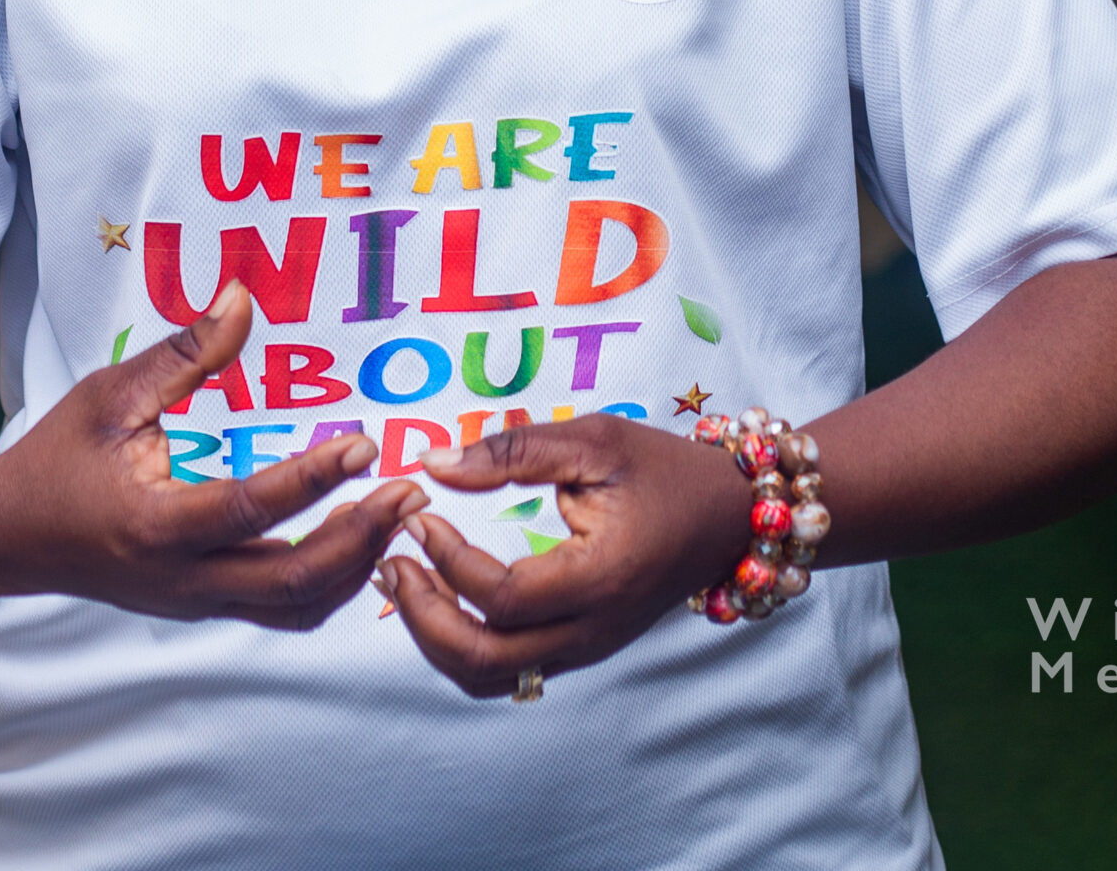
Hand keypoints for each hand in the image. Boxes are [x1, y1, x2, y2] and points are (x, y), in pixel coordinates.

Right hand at [0, 281, 421, 628]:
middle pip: (292, 582)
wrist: (6, 537)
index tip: (363, 443)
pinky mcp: (201, 605)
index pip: (250, 509)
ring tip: (395, 516)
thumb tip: (243, 298)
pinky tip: (355, 541)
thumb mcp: (111, 393)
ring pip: (293, 608)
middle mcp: (182, 580)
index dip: (312, 478)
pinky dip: (326, 583)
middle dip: (361, 539)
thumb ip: (183, 352)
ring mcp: (194, 602)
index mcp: (156, 525)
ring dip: (353, 566)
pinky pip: (277, 609)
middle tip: (409, 492)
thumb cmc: (56, 456)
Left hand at [379, 415, 750, 696]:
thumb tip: (435, 462)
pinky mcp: (578, 648)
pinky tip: (441, 594)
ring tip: (404, 579)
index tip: (420, 511)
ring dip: (435, 637)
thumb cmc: (662, 469)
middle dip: (423, 617)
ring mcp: (585, 648)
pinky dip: (462, 641)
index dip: (450, 558)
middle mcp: (591, 631)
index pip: (503, 598)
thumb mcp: (593, 440)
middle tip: (391, 562)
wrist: (725, 515)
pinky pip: (507, 668)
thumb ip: (513, 451)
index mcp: (600, 579)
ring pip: (490, 678)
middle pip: (485, 660)